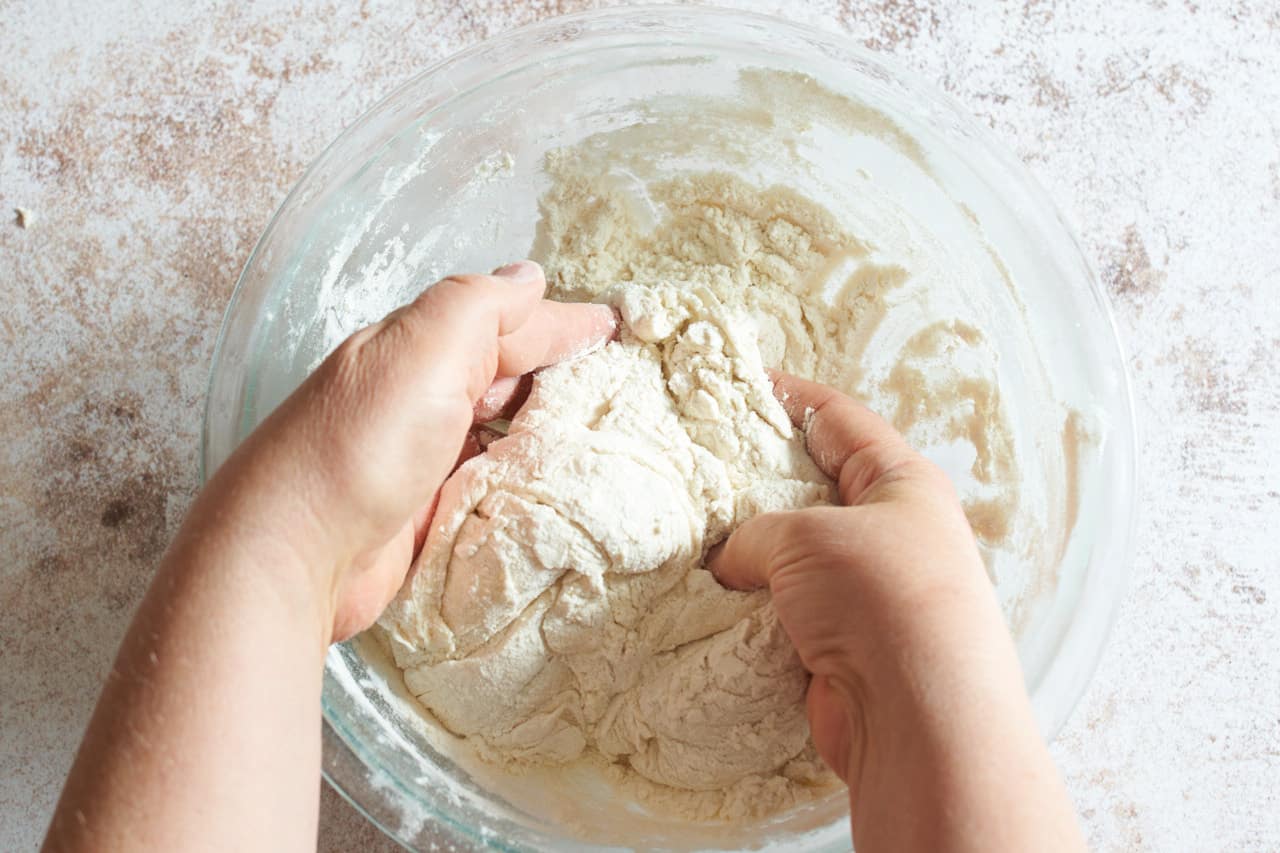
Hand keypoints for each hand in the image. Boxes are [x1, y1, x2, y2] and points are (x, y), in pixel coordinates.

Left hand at [43, 261, 616, 852]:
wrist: (294, 555)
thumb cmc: (362, 443)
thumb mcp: (423, 348)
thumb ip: (480, 305)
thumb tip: (530, 277)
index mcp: (418, 349)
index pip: (506, 324)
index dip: (562, 323)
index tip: (618, 327)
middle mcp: (421, 399)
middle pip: (505, 377)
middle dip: (562, 374)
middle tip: (626, 382)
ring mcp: (424, 462)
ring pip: (502, 434)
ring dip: (549, 430)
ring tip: (608, 435)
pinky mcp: (428, 519)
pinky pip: (493, 489)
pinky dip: (527, 482)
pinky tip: (562, 490)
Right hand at [709, 372, 1083, 852]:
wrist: (918, 719)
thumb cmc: (881, 597)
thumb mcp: (810, 535)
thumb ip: (756, 532)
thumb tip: (729, 559)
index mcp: (900, 483)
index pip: (837, 419)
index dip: (787, 396)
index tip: (734, 384)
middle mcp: (887, 532)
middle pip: (808, 489)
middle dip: (753, 481)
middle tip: (692, 466)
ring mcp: (862, 592)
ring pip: (788, 557)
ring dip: (744, 554)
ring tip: (684, 535)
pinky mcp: (838, 645)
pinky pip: (780, 611)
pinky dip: (746, 606)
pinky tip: (703, 597)